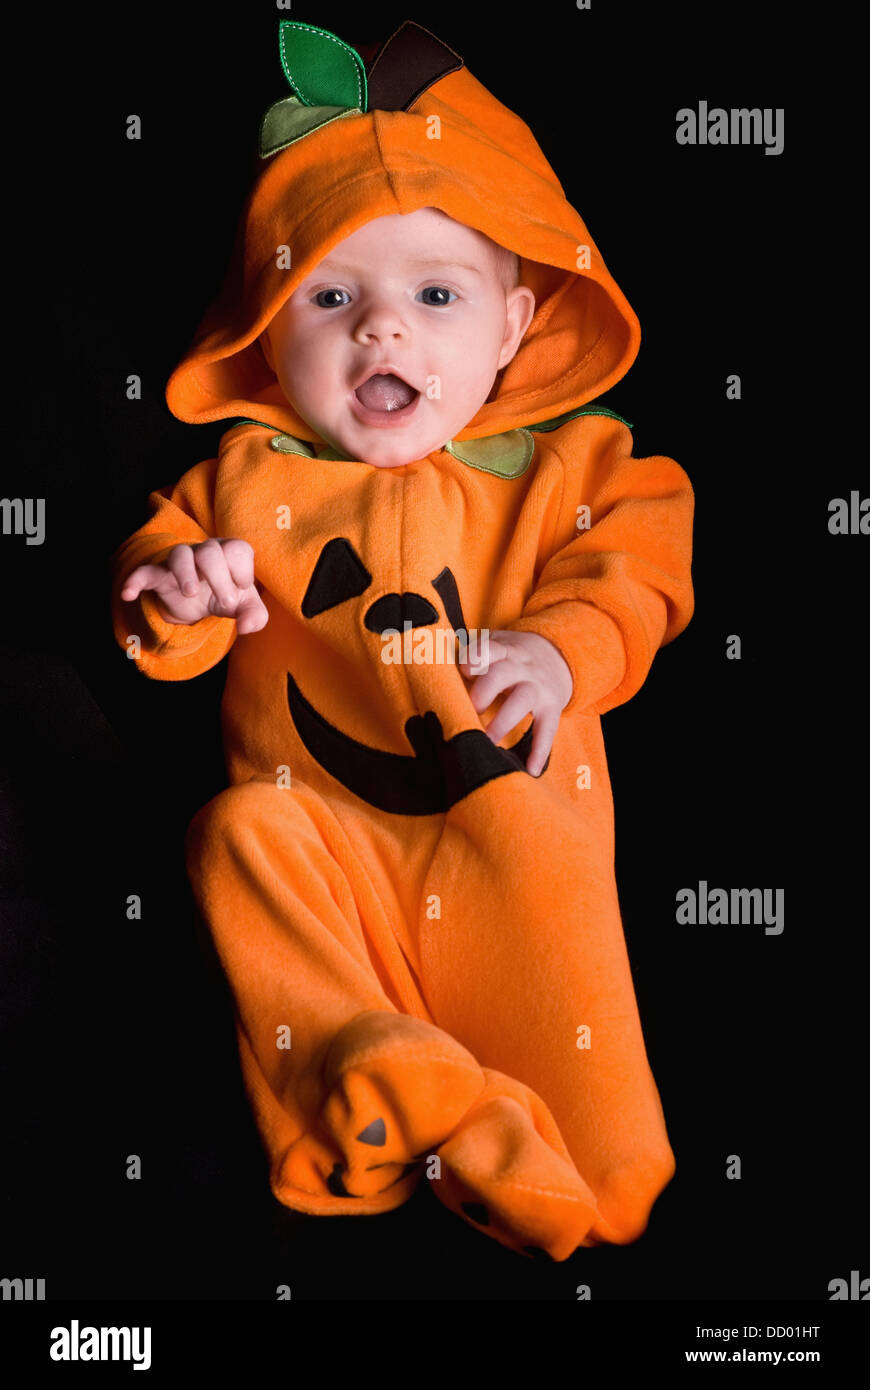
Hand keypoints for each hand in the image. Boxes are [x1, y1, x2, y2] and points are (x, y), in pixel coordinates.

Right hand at [120, 539, 268, 634]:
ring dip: (185, 572)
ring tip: (191, 593)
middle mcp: (205, 552)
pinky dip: (135, 580)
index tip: (242, 588)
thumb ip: (254, 615)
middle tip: (226, 603)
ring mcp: (181, 562)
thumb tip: (246, 627)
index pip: (237, 549)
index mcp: (229, 553)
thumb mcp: (245, 606)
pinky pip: (144, 572)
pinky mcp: (160, 576)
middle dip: (219, 576)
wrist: (199, 602)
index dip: (242, 569)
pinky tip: (128, 594)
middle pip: (210, 551)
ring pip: (179, 555)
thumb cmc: (227, 594)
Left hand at [458, 629, 572, 775]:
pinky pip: (547, 728)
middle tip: (470, 710)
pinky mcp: (551, 706)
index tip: (464, 671)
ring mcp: (537, 687)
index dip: (475, 658)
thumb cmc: (509, 658)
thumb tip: (433, 677)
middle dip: (484, 691)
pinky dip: (540, 749)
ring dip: (504, 721)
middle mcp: (520, 667)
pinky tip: (531, 769)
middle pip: (502, 674)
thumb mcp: (494, 648)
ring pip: (523, 699)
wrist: (557, 655)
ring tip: (488, 741)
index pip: (488, 648)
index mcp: (501, 650)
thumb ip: (469, 660)